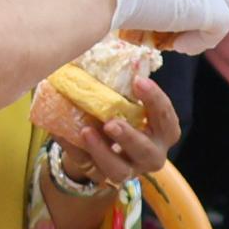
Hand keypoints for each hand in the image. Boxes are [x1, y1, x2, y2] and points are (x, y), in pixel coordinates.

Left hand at [45, 70, 179, 191]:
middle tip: (111, 123)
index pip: (167, 119)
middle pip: (147, 152)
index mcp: (162, 133)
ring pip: (119, 170)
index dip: (155, 101)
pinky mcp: (102, 177)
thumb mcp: (126, 103)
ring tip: (86, 132)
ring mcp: (127, 170)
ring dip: (102, 151)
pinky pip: (87, 167)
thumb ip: (122, 89)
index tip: (138, 81)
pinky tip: (61, 134)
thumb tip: (102, 52)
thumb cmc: (119, 115)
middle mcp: (150, 155)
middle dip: (130, 137)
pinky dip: (73, 150)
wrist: (97, 147)